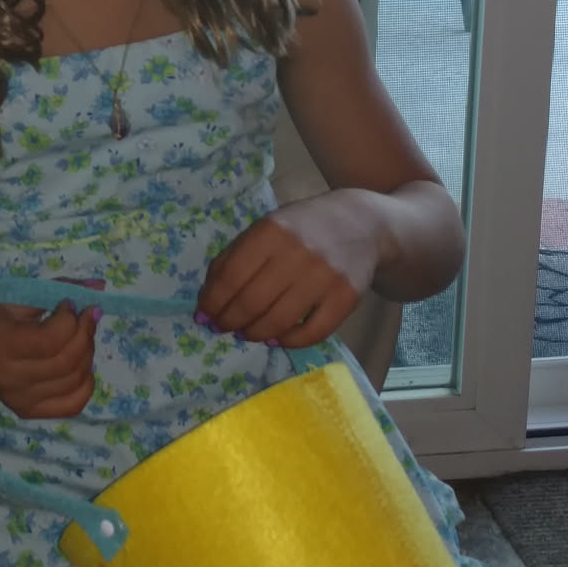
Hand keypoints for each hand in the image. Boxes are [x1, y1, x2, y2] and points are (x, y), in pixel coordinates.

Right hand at [0, 297, 98, 418]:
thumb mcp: (15, 297)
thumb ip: (56, 290)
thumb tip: (98, 286)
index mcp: (0, 346)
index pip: (50, 340)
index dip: (70, 320)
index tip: (69, 304)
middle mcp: (10, 379)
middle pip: (66, 361)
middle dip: (85, 334)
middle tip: (87, 316)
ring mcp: (20, 400)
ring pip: (73, 381)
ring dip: (88, 354)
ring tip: (83, 336)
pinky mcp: (28, 411)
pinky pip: (72, 404)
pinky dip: (86, 384)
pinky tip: (83, 365)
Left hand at [198, 194, 382, 347]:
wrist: (363, 224)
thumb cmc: (303, 228)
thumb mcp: (266, 228)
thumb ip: (234, 258)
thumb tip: (206, 304)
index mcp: (272, 230)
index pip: (232, 276)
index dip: (213, 302)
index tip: (203, 315)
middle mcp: (299, 253)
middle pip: (252, 301)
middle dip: (230, 321)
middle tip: (223, 328)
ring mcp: (325, 276)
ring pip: (278, 320)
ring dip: (255, 333)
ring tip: (247, 333)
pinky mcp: (346, 298)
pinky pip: (312, 333)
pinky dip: (289, 342)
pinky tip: (277, 338)